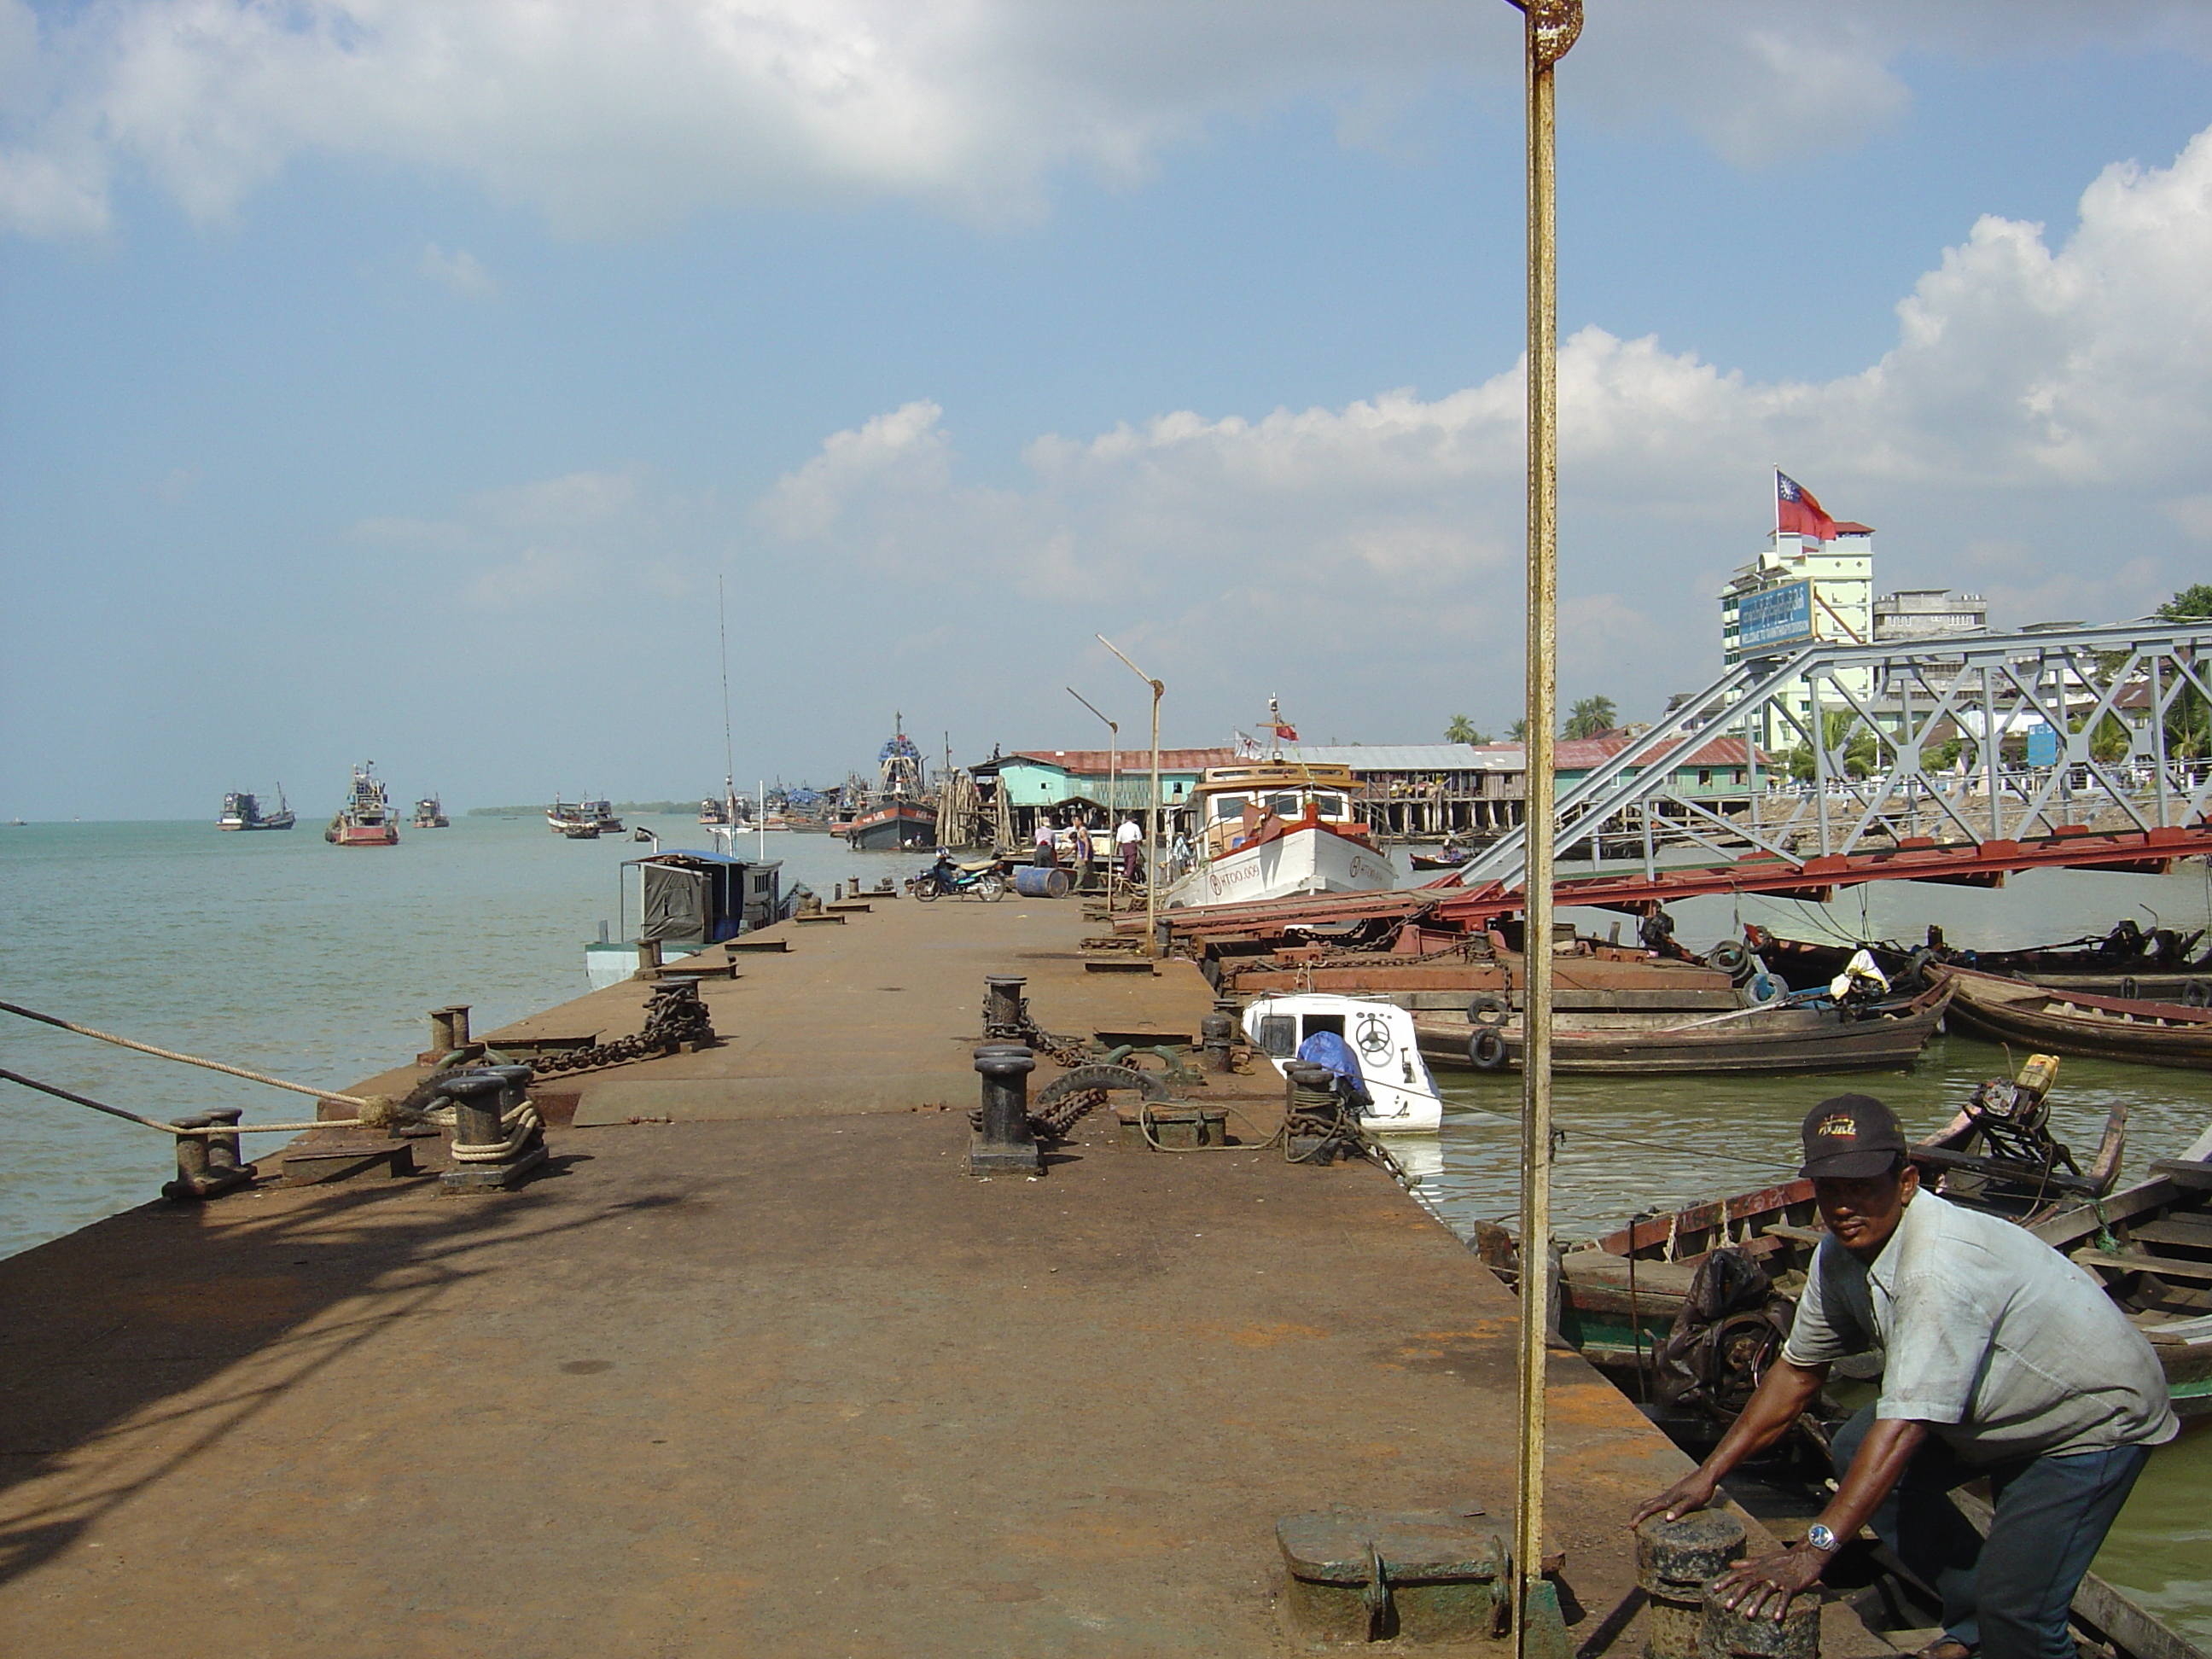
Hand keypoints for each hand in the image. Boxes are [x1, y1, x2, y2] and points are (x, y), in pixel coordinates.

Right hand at [1630, 1468, 1717, 1527]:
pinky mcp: (1674, 1494)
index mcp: (1668, 1499)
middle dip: (1637, 1514)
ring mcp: (1669, 1494)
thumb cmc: (1700, 1489)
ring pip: (1651, 1501)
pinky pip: (1657, 1501)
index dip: (1639, 1517)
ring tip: (1639, 1516)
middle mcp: (1665, 1496)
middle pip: (1646, 1504)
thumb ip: (1679, 1509)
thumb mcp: (1692, 1502)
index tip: (1631, 1526)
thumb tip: (1667, 1519)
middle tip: (1631, 1524)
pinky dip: (1651, 1506)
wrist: (1706, 1476)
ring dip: (1643, 1509)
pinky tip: (1656, 1510)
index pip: (1649, 1509)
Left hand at [1710, 1546, 1825, 1621]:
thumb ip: (1748, 1562)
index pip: (1739, 1573)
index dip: (1726, 1581)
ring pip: (1764, 1590)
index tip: (1714, 1589)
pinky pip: (1785, 1596)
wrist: (1806, 1554)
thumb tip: (1731, 1565)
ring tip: (1748, 1615)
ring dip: (1756, 1603)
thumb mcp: (1764, 1558)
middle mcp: (1765, 1572)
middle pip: (1748, 1583)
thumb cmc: (1785, 1558)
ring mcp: (1778, 1579)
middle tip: (1727, 1607)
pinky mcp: (1791, 1585)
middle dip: (1737, 1595)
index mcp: (1758, 1567)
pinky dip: (1780, 1606)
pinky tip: (1776, 1617)